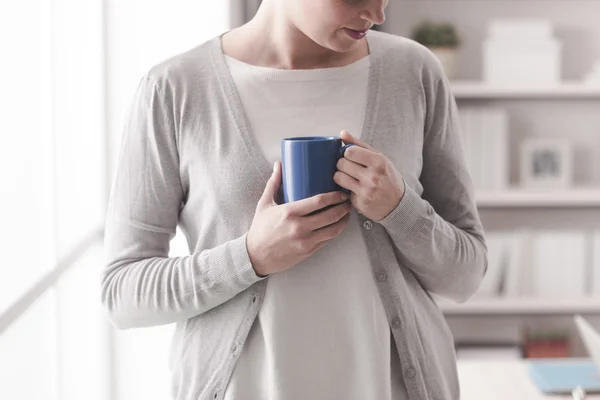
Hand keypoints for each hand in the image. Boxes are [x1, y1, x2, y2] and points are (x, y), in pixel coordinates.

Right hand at [246, 161, 351, 276]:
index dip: (334, 196)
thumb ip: (274, 183)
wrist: (256, 256)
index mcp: (290, 212)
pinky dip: (335, 231)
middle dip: (343, 206)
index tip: (340, 192)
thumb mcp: (264, 204)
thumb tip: (279, 164)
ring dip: (343, 220)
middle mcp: (299, 227)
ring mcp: (305, 241)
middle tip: (347, 200)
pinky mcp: (308, 251)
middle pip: (330, 215)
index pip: (318, 201)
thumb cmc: (260, 229)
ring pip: (333, 229)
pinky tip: (338, 225)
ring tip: (347, 212)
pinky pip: (327, 240)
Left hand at [334, 130, 404, 221]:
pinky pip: (343, 192)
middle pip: (341, 164)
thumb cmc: (387, 177)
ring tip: (349, 177)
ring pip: (338, 178)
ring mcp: (366, 191)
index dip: (347, 153)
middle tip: (349, 168)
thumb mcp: (379, 158)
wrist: (398, 204)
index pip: (349, 151)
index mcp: (379, 162)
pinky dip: (347, 190)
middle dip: (342, 164)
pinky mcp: (360, 204)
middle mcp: (373, 177)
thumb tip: (342, 133)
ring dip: (340, 177)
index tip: (350, 157)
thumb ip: (359, 145)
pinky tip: (356, 190)